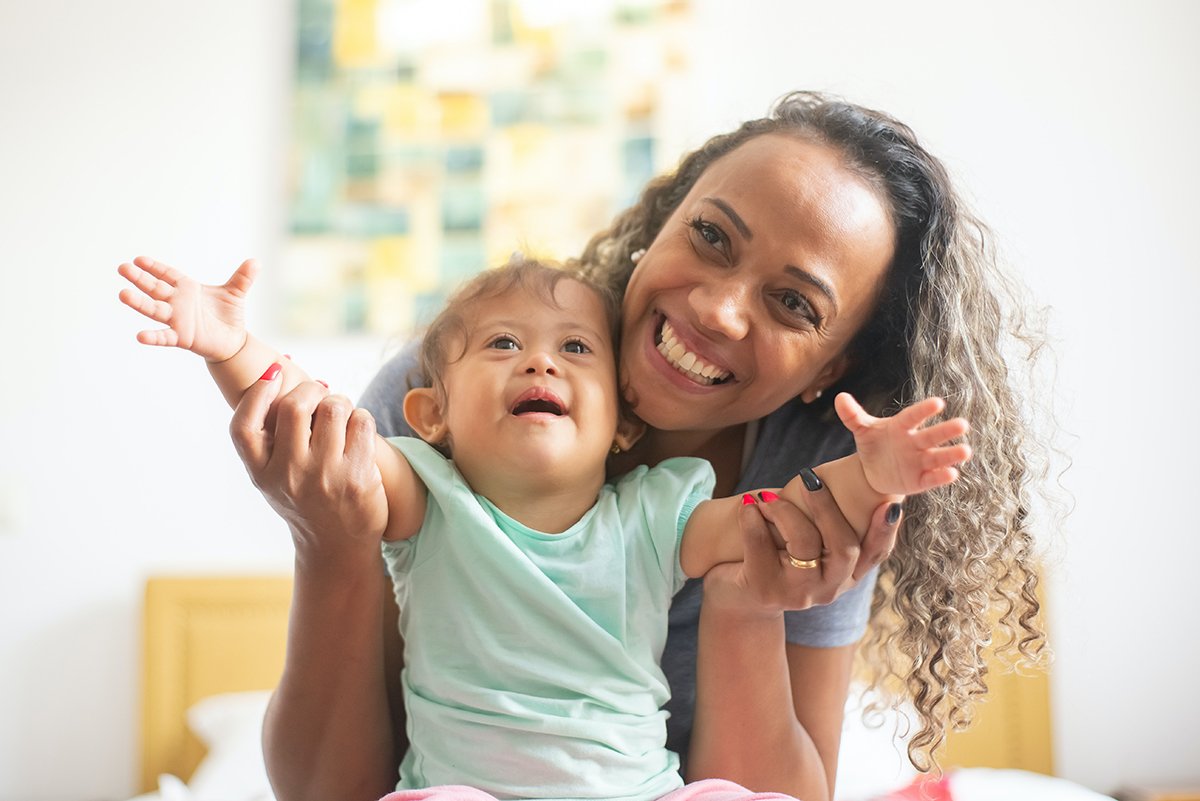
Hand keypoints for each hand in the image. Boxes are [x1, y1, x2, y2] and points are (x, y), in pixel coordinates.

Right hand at [118, 255, 255, 361]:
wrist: (233, 340)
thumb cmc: (227, 314)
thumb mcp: (236, 293)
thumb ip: (243, 277)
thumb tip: (256, 261)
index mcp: (187, 288)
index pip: (167, 274)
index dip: (154, 267)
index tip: (138, 259)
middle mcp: (177, 303)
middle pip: (155, 288)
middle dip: (139, 278)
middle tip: (122, 268)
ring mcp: (177, 320)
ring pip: (155, 309)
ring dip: (139, 302)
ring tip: (122, 294)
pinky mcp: (182, 337)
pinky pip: (165, 337)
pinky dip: (153, 337)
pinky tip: (140, 336)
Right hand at [230, 372, 388, 563]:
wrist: (337, 546)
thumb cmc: (305, 501)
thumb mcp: (273, 478)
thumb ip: (270, 439)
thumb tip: (277, 375)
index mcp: (262, 474)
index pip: (243, 428)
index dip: (255, 395)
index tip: (272, 374)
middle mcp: (289, 474)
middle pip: (294, 407)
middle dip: (312, 390)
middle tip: (320, 395)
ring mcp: (325, 476)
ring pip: (334, 408)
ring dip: (340, 403)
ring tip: (341, 416)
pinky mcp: (358, 477)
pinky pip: (362, 422)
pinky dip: (361, 418)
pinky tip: (357, 431)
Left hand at [702, 491, 899, 614]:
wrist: (739, 599)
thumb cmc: (780, 557)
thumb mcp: (810, 545)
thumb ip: (828, 522)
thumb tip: (845, 472)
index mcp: (848, 575)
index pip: (876, 554)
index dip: (885, 530)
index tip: (891, 504)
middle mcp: (829, 588)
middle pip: (844, 548)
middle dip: (827, 508)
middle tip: (810, 479)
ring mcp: (798, 593)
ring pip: (804, 544)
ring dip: (785, 511)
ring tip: (766, 496)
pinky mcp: (765, 590)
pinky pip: (761, 547)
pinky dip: (753, 520)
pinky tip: (748, 505)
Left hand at [835, 392, 971, 495]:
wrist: (874, 471)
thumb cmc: (874, 444)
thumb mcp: (862, 430)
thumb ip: (852, 415)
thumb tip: (840, 397)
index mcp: (901, 426)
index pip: (913, 417)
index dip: (924, 410)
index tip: (938, 403)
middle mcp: (915, 442)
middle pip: (932, 436)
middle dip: (946, 431)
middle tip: (963, 424)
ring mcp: (920, 461)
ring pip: (938, 457)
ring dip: (951, 455)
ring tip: (966, 451)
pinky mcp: (920, 480)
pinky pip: (931, 478)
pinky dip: (941, 477)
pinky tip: (952, 474)